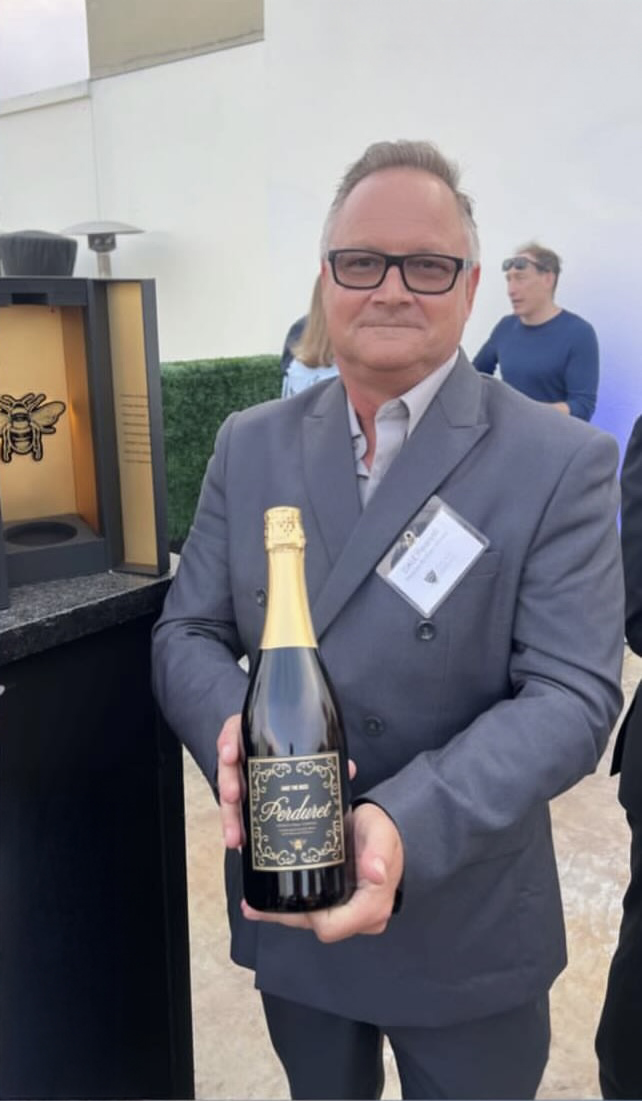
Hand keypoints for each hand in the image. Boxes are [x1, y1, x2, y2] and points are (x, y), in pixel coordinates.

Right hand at [217, 719, 357, 851]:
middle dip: (227, 782)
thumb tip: (349, 769)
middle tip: (234, 796)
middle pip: (227, 765)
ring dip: (229, 815)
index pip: (236, 730)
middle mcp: (245, 756)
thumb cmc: (300, 751)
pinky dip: (235, 828)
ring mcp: (241, 778)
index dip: (229, 740)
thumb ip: (328, 757)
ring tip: (235, 836)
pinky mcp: (242, 800)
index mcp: (258, 735)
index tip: (230, 754)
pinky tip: (238, 844)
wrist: (296, 763)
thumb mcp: (311, 750)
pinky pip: (233, 813)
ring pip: (228, 794)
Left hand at [241, 801, 403, 942]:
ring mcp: (348, 914)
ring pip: (309, 921)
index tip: (292, 895)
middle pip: (314, 926)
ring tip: (254, 903)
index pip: (332, 927)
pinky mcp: (336, 906)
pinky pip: (311, 913)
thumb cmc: (381, 832)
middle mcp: (361, 917)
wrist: (378, 829)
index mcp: (373, 906)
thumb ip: (379, 850)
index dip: (309, 917)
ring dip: (282, 914)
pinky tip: (265, 903)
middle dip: (285, 916)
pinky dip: (288, 908)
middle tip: (254, 904)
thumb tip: (375, 873)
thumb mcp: (381, 832)